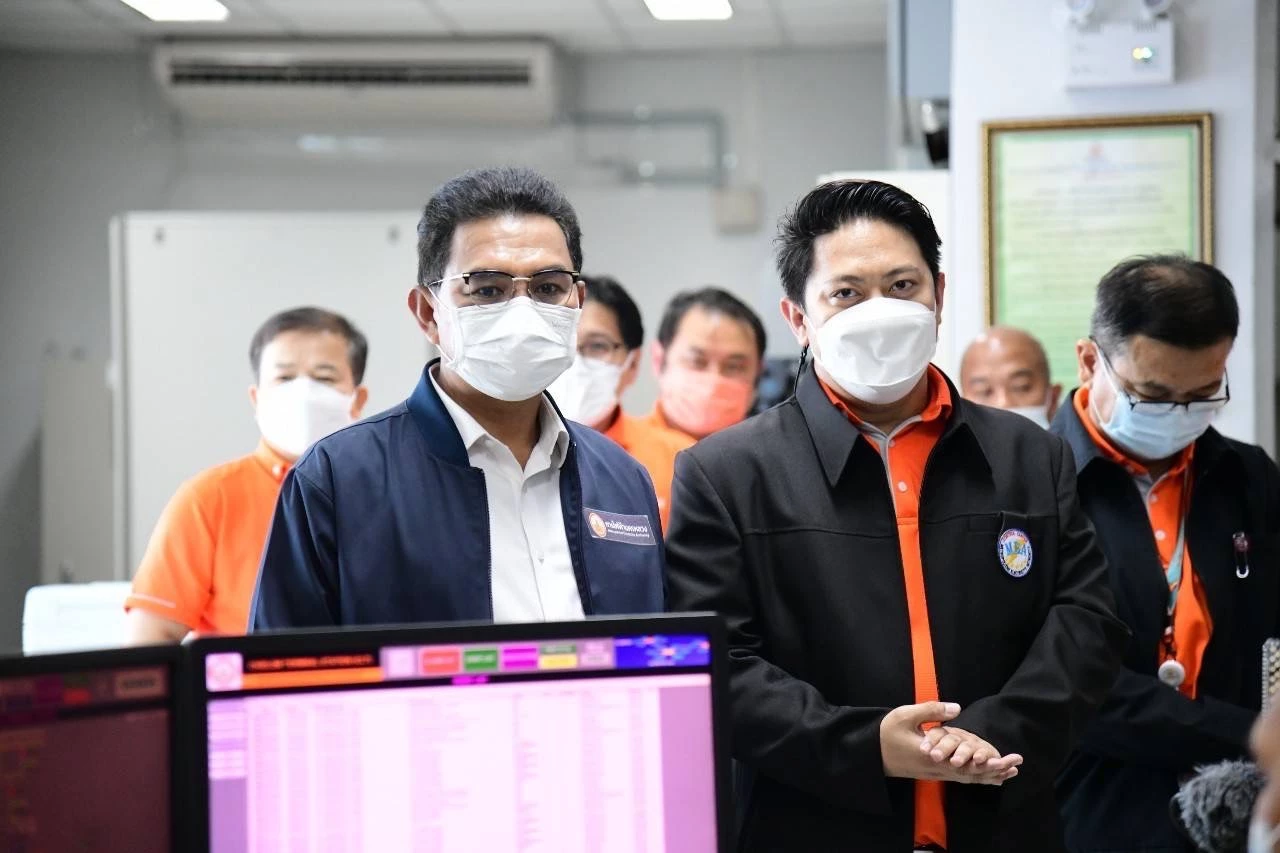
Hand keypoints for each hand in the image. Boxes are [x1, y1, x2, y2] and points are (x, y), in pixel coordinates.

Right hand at [880, 702, 1019, 784]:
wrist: (872, 754)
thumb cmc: (886, 733)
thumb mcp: (905, 715)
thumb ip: (931, 710)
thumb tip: (957, 708)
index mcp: (932, 756)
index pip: (966, 764)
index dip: (988, 764)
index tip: (1006, 759)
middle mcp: (938, 769)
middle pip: (972, 775)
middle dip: (995, 770)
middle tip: (1017, 765)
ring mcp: (936, 773)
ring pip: (967, 779)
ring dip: (989, 776)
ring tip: (1010, 772)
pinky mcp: (934, 772)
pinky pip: (960, 778)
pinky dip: (976, 778)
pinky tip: (987, 776)